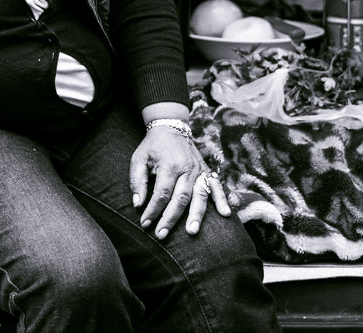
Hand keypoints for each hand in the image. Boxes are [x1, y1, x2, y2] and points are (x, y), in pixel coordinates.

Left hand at [129, 124, 229, 239]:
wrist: (171, 127)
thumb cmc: (153, 146)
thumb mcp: (139, 159)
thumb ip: (137, 181)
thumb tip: (138, 203)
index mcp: (169, 164)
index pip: (162, 193)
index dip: (153, 210)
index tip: (145, 223)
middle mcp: (187, 168)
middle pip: (181, 198)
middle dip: (171, 218)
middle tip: (162, 234)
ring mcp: (199, 170)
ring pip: (199, 195)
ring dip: (196, 215)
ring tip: (192, 232)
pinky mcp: (207, 171)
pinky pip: (216, 187)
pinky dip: (222, 200)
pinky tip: (225, 214)